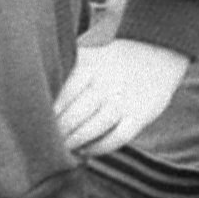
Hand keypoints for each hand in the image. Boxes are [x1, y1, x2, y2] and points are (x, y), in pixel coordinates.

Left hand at [54, 37, 188, 156]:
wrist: (159, 47)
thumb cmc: (115, 52)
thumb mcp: (90, 49)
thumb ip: (70, 68)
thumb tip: (45, 93)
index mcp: (91, 65)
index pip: (64, 95)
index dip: (50, 114)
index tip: (39, 124)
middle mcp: (107, 83)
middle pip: (76, 114)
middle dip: (60, 132)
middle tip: (49, 141)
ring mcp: (125, 100)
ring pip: (94, 127)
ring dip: (76, 141)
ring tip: (64, 147)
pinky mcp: (141, 115)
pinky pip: (117, 138)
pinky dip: (100, 147)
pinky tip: (87, 150)